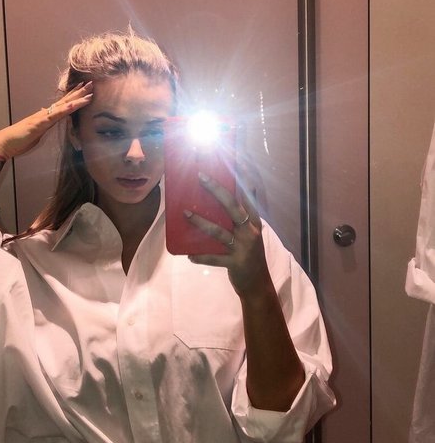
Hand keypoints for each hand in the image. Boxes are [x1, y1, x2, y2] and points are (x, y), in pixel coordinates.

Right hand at [0, 82, 92, 158]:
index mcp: (46, 116)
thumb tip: (47, 117)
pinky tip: (73, 105)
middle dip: (79, 93)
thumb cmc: (19, 140)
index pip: (62, 104)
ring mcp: (42, 118)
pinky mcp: (39, 124)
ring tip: (88, 92)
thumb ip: (43, 123)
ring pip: (62, 106)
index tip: (84, 89)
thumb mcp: (36, 131)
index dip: (73, 96)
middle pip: (65, 101)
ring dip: (76, 99)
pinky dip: (64, 111)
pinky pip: (54, 116)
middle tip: (91, 83)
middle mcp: (45, 114)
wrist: (3, 144)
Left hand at [184, 172, 271, 297]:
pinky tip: (189, 254)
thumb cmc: (248, 254)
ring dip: (201, 222)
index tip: (235, 158)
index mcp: (253, 221)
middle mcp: (250, 231)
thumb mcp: (250, 232)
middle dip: (216, 190)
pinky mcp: (235, 264)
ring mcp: (243, 247)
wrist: (257, 285)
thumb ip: (240, 216)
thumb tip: (223, 195)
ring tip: (185, 213)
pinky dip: (200, 256)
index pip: (249, 193)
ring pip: (219, 231)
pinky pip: (214, 258)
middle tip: (200, 176)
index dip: (243, 176)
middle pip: (233, 206)